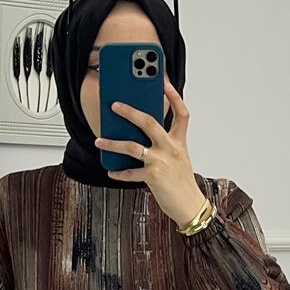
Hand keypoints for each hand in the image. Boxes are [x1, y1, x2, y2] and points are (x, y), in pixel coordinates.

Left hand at [94, 75, 208, 228]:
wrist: (190, 205)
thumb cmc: (182, 181)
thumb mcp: (178, 158)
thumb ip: (163, 144)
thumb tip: (138, 135)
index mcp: (179, 142)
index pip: (181, 114)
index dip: (174, 97)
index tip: (164, 83)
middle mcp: (171, 148)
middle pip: (149, 122)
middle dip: (130, 112)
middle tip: (114, 105)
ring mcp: (161, 162)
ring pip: (132, 147)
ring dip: (112, 143)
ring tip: (99, 141)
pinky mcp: (153, 177)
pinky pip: (130, 172)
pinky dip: (119, 172)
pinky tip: (110, 171)